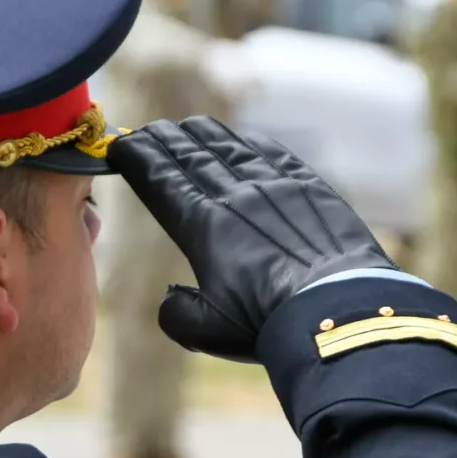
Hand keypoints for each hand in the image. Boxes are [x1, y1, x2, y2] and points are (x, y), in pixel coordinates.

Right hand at [106, 116, 397, 362]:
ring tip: (186, 126)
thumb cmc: (267, 325)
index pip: (159, 179)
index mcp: (203, 226)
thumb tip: (171, 296)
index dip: (136, 158)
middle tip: (146, 130)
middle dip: (163, 141)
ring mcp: (275, 187)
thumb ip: (175, 312)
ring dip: (203, 135)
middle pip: (190, 156)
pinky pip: (274, 154)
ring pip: (230, 148)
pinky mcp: (311, 188)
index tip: (119, 146)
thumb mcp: (205, 330)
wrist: (337, 314)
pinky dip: (251, 143)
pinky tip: (243, 139)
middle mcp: (235, 196)